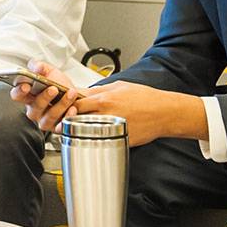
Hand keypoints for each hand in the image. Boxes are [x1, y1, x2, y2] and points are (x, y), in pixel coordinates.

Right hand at [9, 60, 81, 132]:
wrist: (77, 96)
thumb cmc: (59, 85)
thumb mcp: (50, 72)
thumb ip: (40, 67)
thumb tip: (36, 67)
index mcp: (28, 96)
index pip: (17, 95)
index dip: (19, 91)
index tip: (26, 86)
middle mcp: (34, 110)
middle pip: (34, 107)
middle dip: (44, 97)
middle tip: (53, 88)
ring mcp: (45, 120)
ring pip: (49, 116)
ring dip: (61, 104)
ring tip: (71, 93)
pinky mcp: (57, 127)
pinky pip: (60, 126)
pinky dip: (68, 116)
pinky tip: (73, 108)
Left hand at [74, 81, 207, 146]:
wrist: (164, 112)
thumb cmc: (144, 98)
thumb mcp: (119, 86)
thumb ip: (99, 90)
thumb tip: (83, 91)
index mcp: (104, 99)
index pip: (75, 101)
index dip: (66, 103)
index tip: (62, 105)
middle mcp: (106, 114)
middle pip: (77, 117)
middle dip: (67, 119)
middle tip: (62, 121)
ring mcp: (112, 128)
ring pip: (85, 131)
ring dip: (77, 130)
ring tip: (73, 130)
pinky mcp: (119, 140)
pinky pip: (101, 140)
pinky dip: (95, 139)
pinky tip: (93, 137)